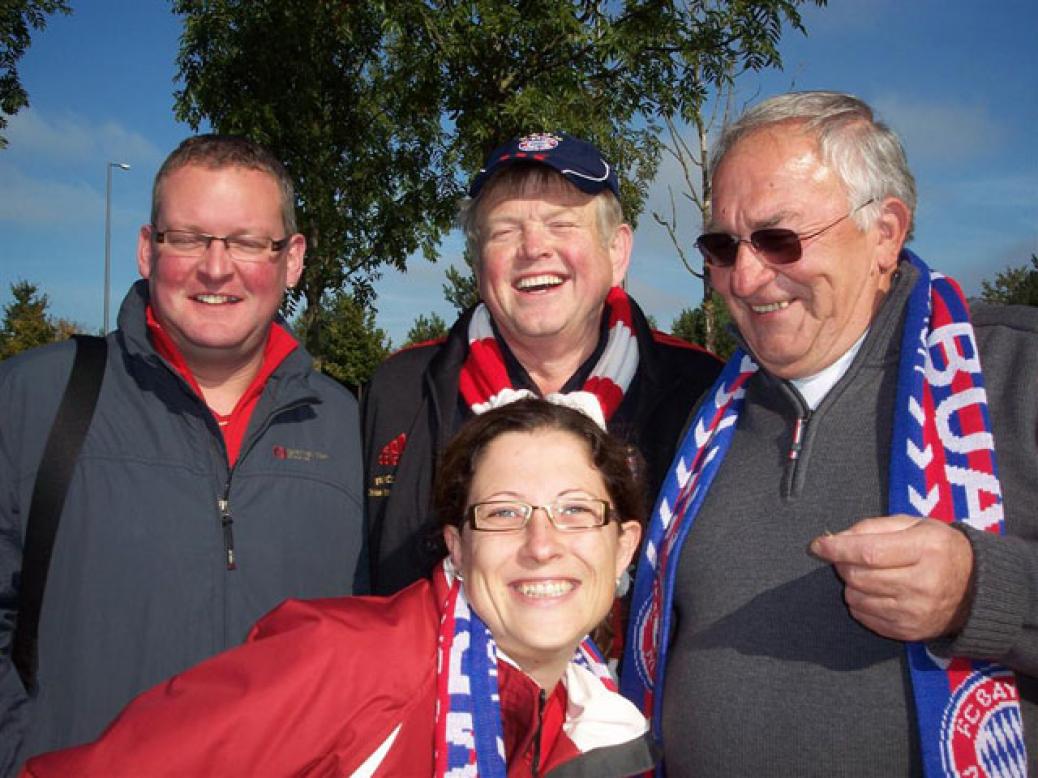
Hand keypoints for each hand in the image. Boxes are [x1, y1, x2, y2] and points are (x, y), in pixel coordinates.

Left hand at [809, 515, 973, 641]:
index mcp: (926, 550)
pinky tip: (875, 592)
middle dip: (843, 564)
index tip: (818, 545)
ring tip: (868, 575)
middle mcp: (922, 584)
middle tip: (848, 557)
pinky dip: (860, 603)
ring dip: (852, 584)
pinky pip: (865, 618)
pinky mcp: (910, 632)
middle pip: (859, 577)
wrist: (978, 589)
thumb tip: (835, 538)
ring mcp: (917, 612)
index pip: (868, 552)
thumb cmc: (940, 549)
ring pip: (857, 598)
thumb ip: (873, 527)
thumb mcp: (914, 525)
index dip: (837, 549)